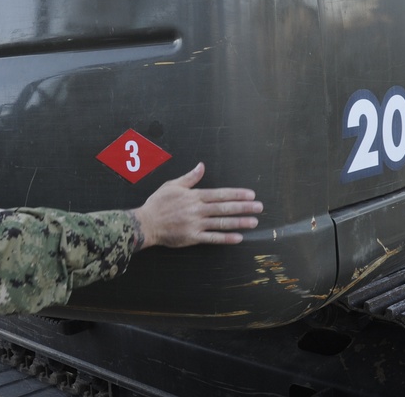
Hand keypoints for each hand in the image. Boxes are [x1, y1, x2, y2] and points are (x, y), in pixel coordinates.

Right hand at [132, 163, 261, 248]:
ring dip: (239, 222)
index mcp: (194, 196)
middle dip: (243, 207)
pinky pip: (212, 238)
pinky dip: (225, 238)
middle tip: (259, 207)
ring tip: (253, 221)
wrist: (146, 223)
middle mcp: (197, 210)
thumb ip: (190, 177)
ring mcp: (195, 224)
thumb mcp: (172, 185)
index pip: (220, 194)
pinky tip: (238, 237)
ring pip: (221, 223)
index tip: (250, 194)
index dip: (236, 194)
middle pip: (224, 208)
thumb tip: (201, 166)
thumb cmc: (158, 203)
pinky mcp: (192, 237)